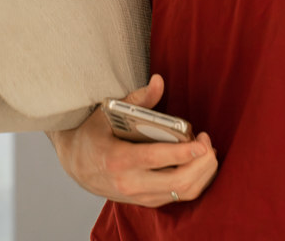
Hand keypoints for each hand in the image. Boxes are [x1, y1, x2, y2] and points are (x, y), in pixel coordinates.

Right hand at [46, 74, 217, 207]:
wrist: (77, 165)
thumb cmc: (93, 134)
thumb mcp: (108, 113)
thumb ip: (138, 99)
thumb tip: (159, 81)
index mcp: (118, 159)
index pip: (156, 159)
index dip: (183, 153)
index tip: (202, 143)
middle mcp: (130, 183)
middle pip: (177, 182)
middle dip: (201, 164)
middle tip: (207, 143)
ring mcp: (140, 196)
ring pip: (182, 192)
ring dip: (203, 173)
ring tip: (206, 151)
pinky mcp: (147, 201)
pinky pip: (179, 195)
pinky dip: (195, 180)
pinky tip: (199, 163)